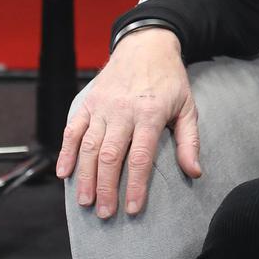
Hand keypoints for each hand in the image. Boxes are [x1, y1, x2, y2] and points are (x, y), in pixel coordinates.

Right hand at [56, 28, 201, 217]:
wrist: (146, 45)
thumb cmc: (170, 80)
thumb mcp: (187, 106)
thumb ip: (189, 141)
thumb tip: (194, 172)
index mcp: (150, 113)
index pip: (140, 157)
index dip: (135, 185)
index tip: (133, 209)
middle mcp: (123, 111)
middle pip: (110, 156)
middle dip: (106, 188)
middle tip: (105, 213)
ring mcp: (102, 106)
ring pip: (89, 147)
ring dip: (85, 177)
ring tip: (85, 202)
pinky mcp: (87, 102)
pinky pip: (72, 130)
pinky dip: (66, 152)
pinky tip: (64, 173)